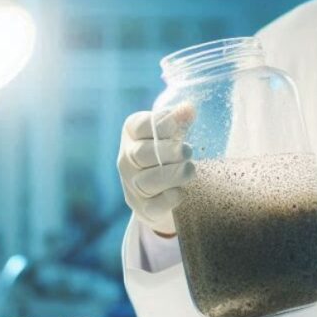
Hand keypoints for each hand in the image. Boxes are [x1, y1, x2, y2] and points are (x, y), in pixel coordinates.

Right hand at [117, 105, 195, 235]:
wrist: (160, 192)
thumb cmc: (168, 153)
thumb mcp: (172, 133)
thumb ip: (180, 121)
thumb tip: (189, 108)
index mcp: (131, 133)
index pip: (142, 126)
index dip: (164, 124)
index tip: (181, 124)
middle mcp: (126, 158)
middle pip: (142, 154)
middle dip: (169, 152)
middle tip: (188, 151)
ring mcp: (131, 185)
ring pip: (148, 181)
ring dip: (174, 175)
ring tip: (190, 170)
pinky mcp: (142, 207)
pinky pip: (154, 205)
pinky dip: (170, 198)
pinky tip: (182, 192)